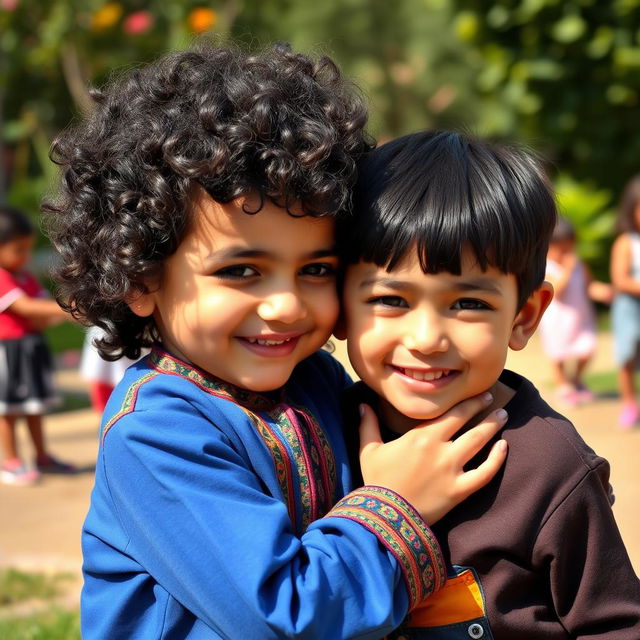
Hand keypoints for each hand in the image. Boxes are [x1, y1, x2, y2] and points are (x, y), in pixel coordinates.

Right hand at [358, 393, 507, 524]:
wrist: (385, 517)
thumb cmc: (377, 481)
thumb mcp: (368, 450)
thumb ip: (368, 425)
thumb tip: (363, 404)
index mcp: (420, 436)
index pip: (450, 412)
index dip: (467, 402)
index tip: (477, 394)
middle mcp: (440, 449)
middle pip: (468, 422)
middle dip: (483, 407)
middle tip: (492, 398)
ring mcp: (452, 470)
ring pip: (480, 442)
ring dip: (494, 426)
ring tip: (503, 415)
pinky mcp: (459, 490)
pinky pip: (485, 473)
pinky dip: (497, 459)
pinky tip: (504, 447)